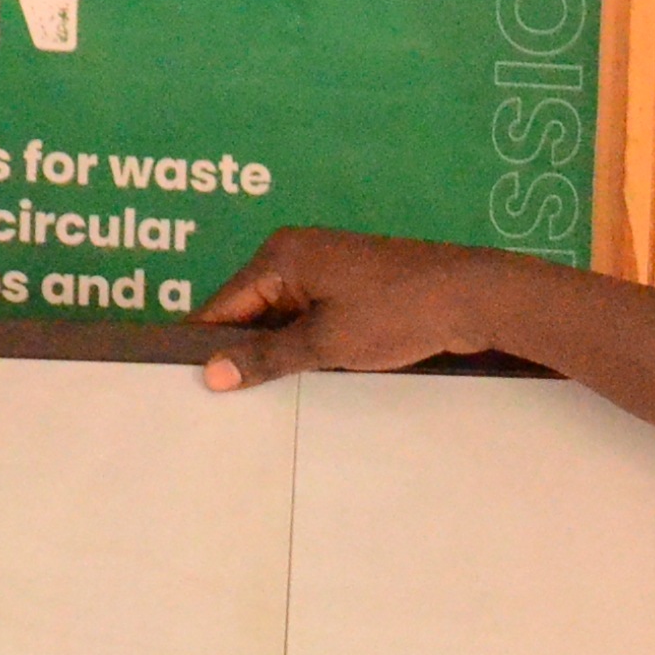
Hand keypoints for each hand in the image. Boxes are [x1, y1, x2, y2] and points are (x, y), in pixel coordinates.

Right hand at [193, 228, 509, 388]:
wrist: (473, 297)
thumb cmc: (396, 313)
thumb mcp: (326, 341)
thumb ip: (267, 357)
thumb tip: (211, 373)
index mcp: (281, 256)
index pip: (223, 304)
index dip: (203, 342)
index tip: (181, 381)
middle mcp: (297, 253)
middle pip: (250, 308)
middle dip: (238, 349)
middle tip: (218, 401)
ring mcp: (328, 268)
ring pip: (281, 316)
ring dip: (273, 350)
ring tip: (253, 398)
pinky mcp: (353, 286)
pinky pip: (310, 316)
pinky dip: (302, 344)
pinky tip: (298, 377)